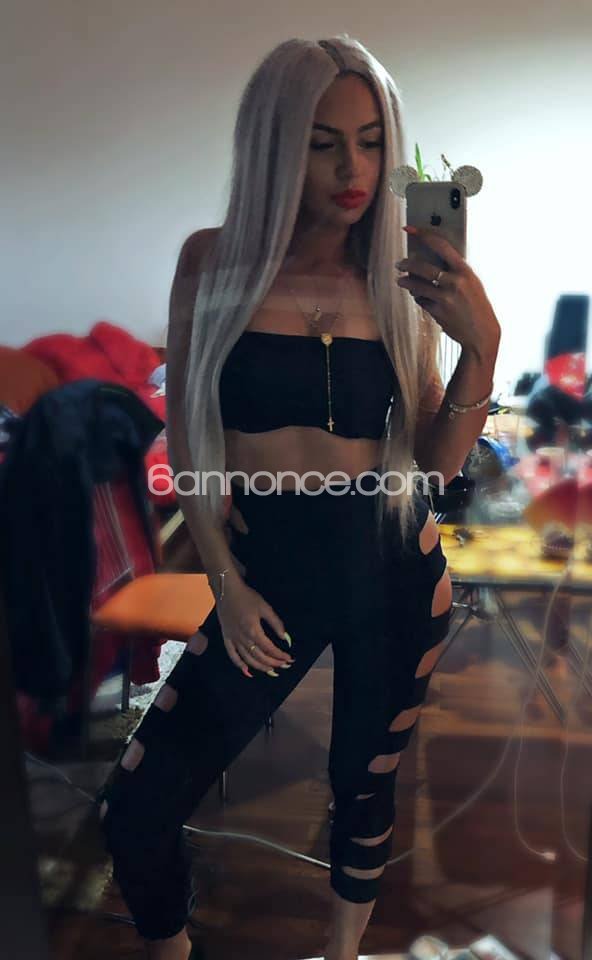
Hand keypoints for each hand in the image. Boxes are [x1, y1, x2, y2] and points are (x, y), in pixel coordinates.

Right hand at [216, 572, 293, 676]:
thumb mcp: (265, 608)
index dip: (280, 655)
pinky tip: (247, 671)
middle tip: (284, 666)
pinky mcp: (226, 638)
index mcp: (253, 631)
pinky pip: (232, 655)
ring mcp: (233, 640)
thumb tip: (285, 637)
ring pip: (247, 659)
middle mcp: (243, 638)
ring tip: (271, 671)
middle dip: (274, 663)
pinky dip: (239, 665)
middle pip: (260, 656)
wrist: (227, 591)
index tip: (289, 658)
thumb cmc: (247, 597)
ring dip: (260, 667)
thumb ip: (276, 623)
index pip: (269, 648)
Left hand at [396, 225, 500, 356]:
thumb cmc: (477, 306)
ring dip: (406, 282)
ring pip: (417, 286)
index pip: (441, 245)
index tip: (410, 229)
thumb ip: (455, 271)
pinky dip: (418, 298)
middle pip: (423, 268)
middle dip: (407, 265)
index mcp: (465, 271)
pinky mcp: (438, 312)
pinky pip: (421, 301)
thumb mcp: (472, 283)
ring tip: (401, 281)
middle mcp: (455, 283)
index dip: (424, 235)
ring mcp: (446, 298)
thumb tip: (433, 260)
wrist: (482, 333)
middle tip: (399, 264)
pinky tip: (419, 297)